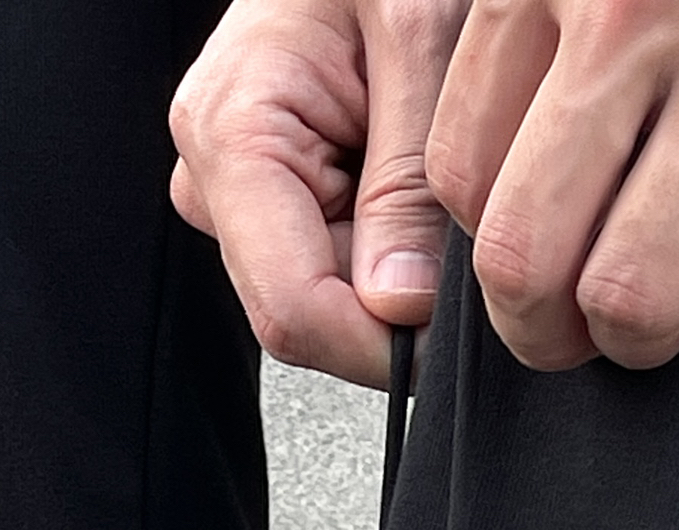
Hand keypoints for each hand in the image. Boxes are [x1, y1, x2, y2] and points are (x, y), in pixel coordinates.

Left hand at [172, 0, 678, 386]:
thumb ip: (558, 36)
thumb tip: (497, 202)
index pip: (460, 176)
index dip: (491, 259)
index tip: (538, 275)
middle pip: (523, 253)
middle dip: (542, 335)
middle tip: (582, 339)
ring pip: (631, 287)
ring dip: (641, 341)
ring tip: (668, 326)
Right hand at [173, 0, 468, 390]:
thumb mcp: (420, 37)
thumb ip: (408, 183)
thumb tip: (400, 308)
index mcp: (232, 134)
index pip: (294, 308)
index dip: (382, 344)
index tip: (455, 335)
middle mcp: (216, 177)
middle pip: (311, 312)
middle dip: (395, 296)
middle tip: (462, 222)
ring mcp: (236, 194)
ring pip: (326, 295)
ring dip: (397, 262)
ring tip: (429, 172)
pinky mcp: (267, 196)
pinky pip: (335, 260)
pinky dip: (389, 238)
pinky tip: (406, 175)